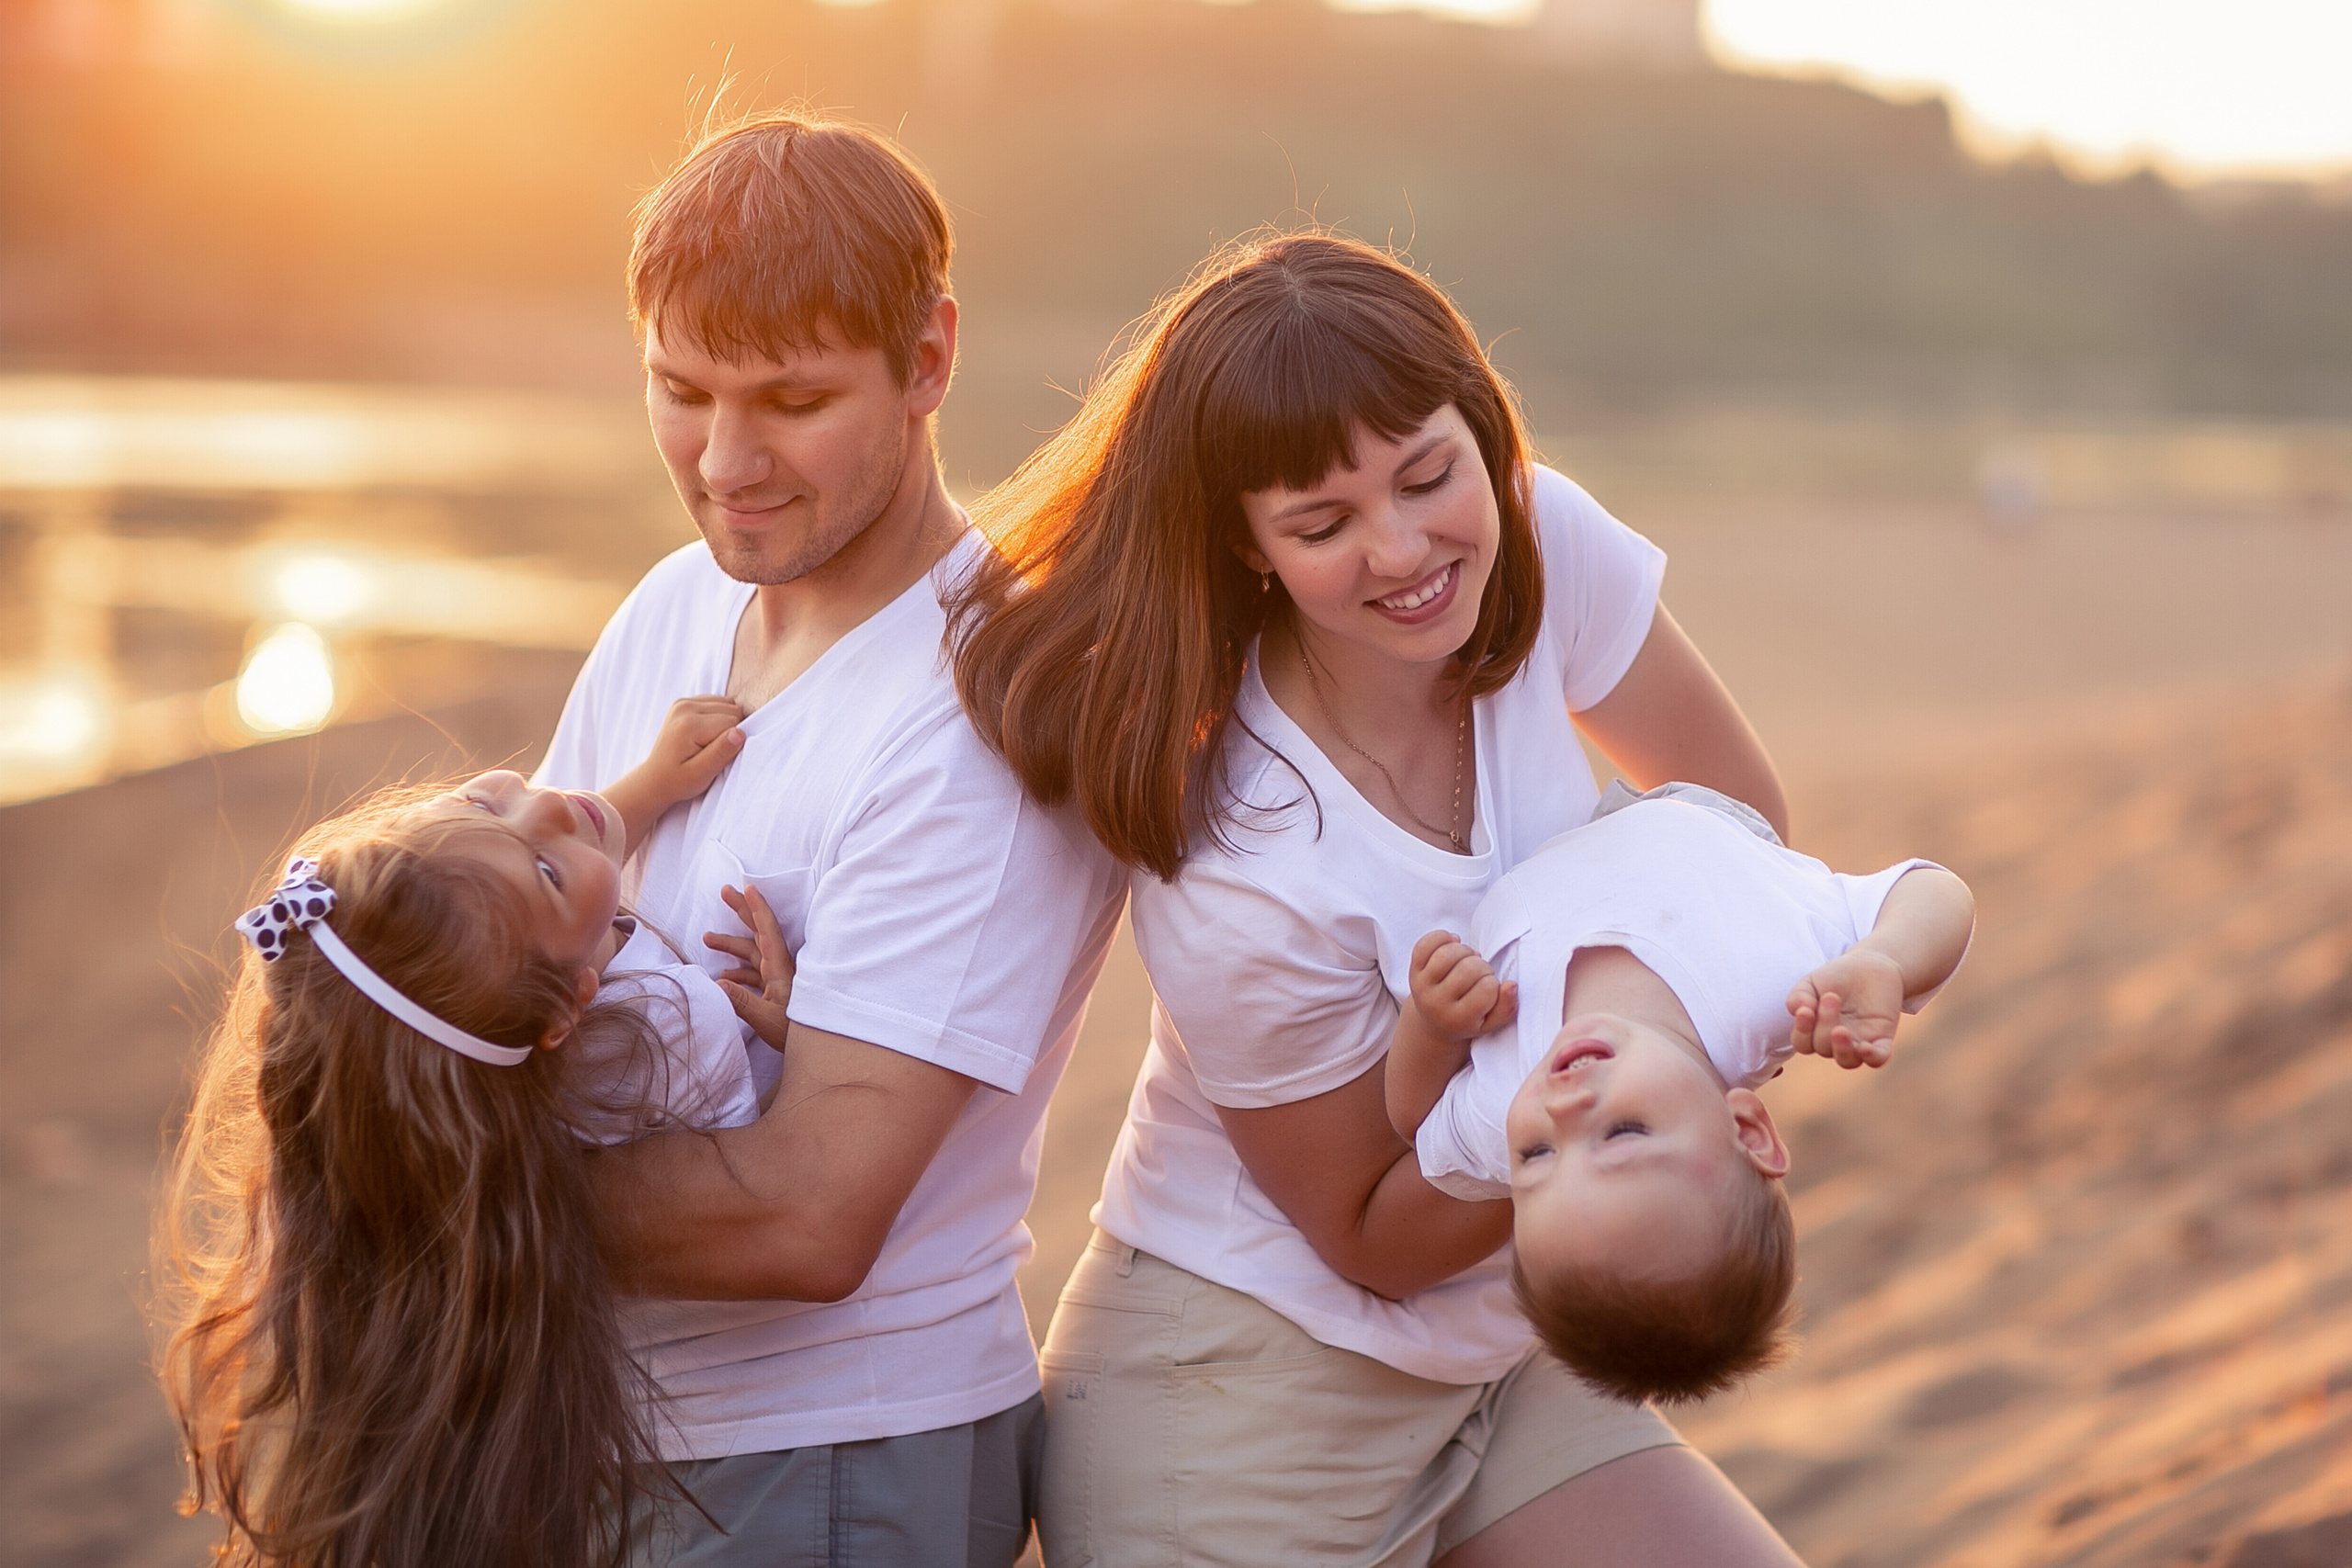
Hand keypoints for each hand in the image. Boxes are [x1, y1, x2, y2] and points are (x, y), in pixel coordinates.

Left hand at [645, 695, 746, 800]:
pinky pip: (718, 702)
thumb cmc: (678, 781)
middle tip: (710, 752)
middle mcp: (685, 707)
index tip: (714, 758)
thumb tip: (740, 733)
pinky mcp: (685, 702)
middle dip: (728, 732)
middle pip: (731, 711)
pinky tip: (705, 734)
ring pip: (728, 705)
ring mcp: (683, 702)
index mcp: (689, 724)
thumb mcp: (701, 774)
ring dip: (725, 724)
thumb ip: (721, 752)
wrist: (655, 778)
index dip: (730, 744)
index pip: (732, 724)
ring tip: (707, 743)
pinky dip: (718, 717)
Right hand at [706, 883, 795, 1051]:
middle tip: (725, 891)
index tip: (748, 887)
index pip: (767, 930)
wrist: (814, 1048)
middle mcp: (779, 967)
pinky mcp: (774, 990)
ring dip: (731, 945)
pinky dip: (737, 972)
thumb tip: (717, 984)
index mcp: (780, 968)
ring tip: (707, 939)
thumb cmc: (794, 1033)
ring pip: (752, 953)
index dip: (757, 907)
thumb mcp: (767, 1019)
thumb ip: (742, 1002)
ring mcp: (777, 978)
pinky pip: (753, 973)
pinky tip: (722, 978)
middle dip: (742, 911)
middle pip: (758, 932)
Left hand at [1408, 930, 1516, 1041]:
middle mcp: (1436, 1004)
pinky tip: (1454, 943)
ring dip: (1465, 951)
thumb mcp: (1490, 1023)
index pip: (1486, 990)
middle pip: (1468, 969)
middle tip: (1481, 973)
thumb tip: (1511, 985)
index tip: (1491, 987)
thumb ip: (1506, 1008)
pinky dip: (1442, 937)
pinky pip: (1425, 944)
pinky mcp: (1413, 970)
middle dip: (1482, 966)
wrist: (1433, 1022)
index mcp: (1458, 1020)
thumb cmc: (1469, 1019)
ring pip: (1447, 954)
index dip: (1494, 983)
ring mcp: (1421, 986)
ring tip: (1469, 959)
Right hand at [1787, 946, 1905, 1067]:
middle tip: (1832, 997)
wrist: (1870, 967)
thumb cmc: (1836, 977)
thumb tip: (1799, 1010)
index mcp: (1814, 1032)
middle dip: (1825, 1024)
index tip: (1806, 1010)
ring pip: (1847, 1061)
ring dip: (1842, 1049)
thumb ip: (1798, 996)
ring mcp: (1858, 1042)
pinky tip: (1865, 1047)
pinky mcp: (1881, 1040)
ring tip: (1841, 1030)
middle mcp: (1834, 1042)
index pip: (1803, 1043)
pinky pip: (1877, 1059)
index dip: (1802, 1031)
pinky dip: (1871, 1057)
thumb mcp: (1811, 982)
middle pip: (1823, 1048)